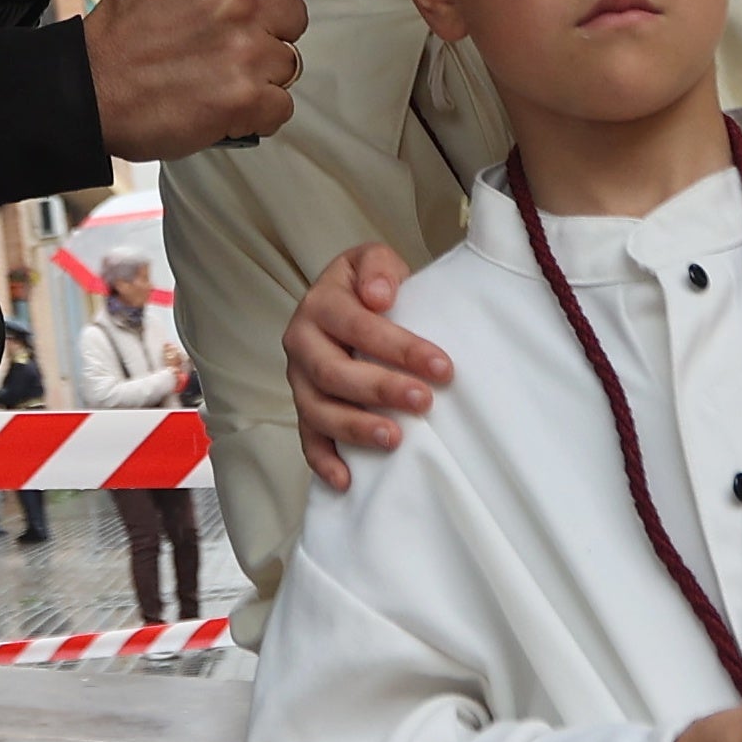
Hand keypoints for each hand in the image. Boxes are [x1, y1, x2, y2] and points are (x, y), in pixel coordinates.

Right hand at [84, 0, 309, 158]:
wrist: (89, 91)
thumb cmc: (119, 35)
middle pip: (294, 13)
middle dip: (268, 30)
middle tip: (229, 43)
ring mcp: (244, 50)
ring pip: (290, 61)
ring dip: (261, 73)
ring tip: (219, 75)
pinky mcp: (245, 97)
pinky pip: (282, 105)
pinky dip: (257, 112)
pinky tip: (224, 103)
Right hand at [285, 243, 445, 488]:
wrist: (350, 300)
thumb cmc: (372, 286)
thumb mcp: (374, 260)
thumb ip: (379, 268)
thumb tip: (378, 295)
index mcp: (321, 303)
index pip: (358, 326)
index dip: (399, 348)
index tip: (442, 367)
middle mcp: (301, 341)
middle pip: (333, 372)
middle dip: (380, 389)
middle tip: (424, 401)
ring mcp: (299, 379)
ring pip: (317, 409)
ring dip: (355, 427)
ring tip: (395, 439)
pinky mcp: (304, 407)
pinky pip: (307, 438)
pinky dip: (323, 460)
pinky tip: (347, 480)